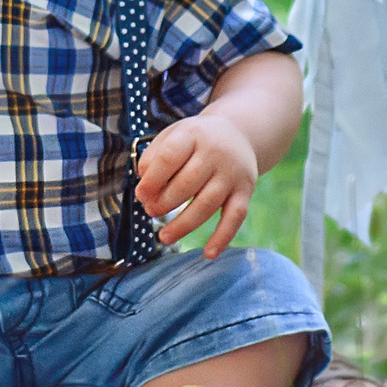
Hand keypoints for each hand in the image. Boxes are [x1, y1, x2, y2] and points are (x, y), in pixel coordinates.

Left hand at [133, 114, 260, 257]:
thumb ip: (154, 158)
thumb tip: (145, 190)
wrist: (238, 133)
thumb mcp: (173, 136)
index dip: (152, 180)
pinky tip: (208, 254)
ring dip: (183, 225)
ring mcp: (233, 173)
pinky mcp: (246, 191)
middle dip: (164, 203)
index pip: (169, 157)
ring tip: (164, 237)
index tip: (141, 195)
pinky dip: (222, 237)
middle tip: (151, 211)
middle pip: (187, 184)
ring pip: (207, 204)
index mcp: (193, 134)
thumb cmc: (195, 140)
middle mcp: (216, 152)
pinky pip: (236, 217)